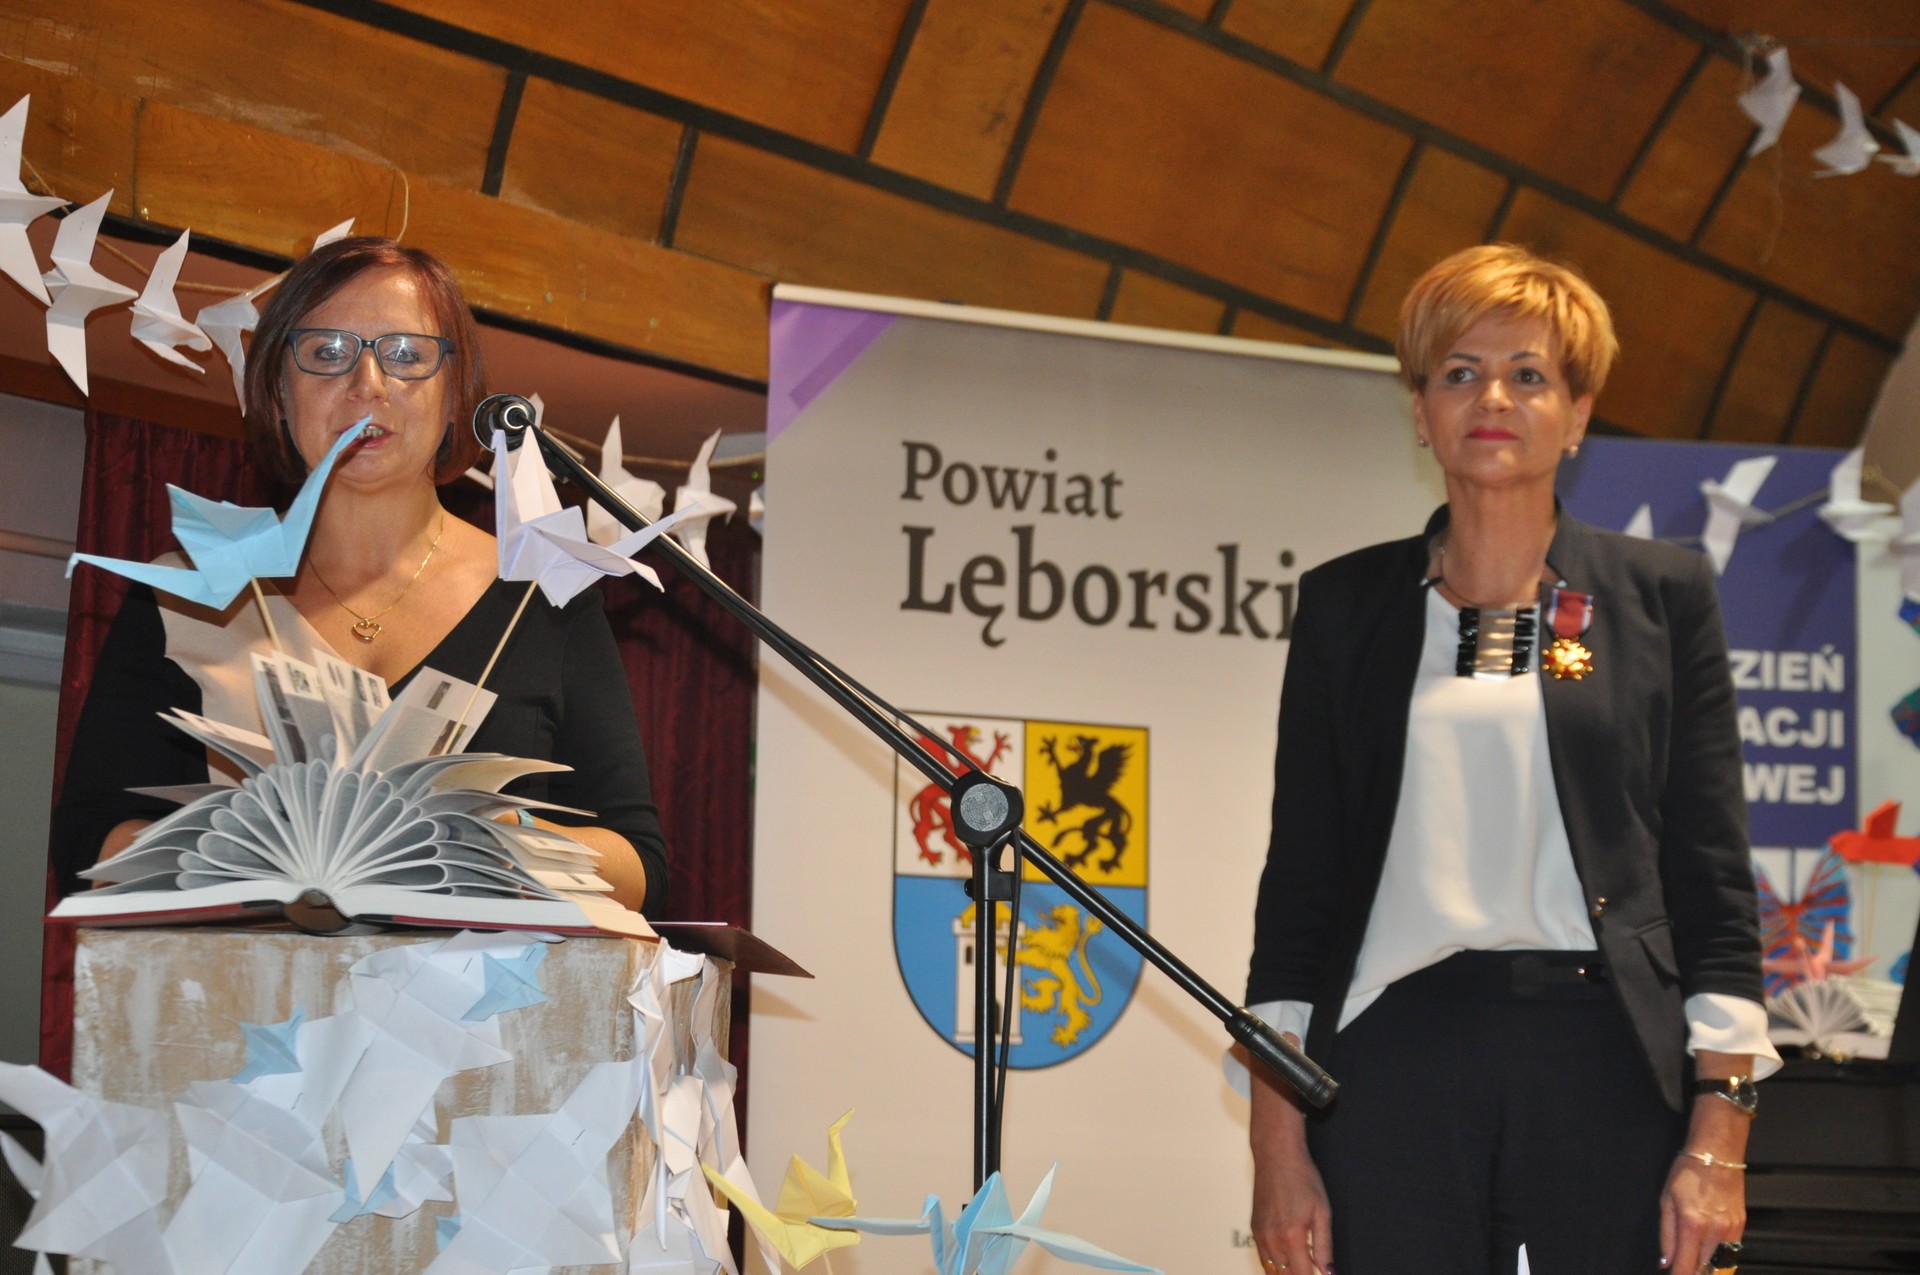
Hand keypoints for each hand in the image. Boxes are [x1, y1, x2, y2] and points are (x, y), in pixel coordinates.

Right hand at [1251, 1139, 1331, 1274]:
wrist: (1276, 1155)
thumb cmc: (1302, 1178)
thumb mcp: (1322, 1212)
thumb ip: (1325, 1247)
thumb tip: (1329, 1272)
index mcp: (1292, 1237)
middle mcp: (1272, 1239)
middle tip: (1311, 1268)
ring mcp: (1260, 1234)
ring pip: (1272, 1271)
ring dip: (1287, 1273)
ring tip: (1302, 1265)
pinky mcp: (1254, 1228)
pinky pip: (1263, 1258)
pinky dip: (1276, 1264)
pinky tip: (1289, 1257)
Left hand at [1660, 1155, 1743, 1272]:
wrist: (1717, 1155)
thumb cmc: (1687, 1173)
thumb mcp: (1666, 1201)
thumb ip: (1666, 1236)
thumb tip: (1665, 1262)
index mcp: (1692, 1225)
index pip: (1686, 1266)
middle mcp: (1715, 1232)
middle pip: (1706, 1271)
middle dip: (1693, 1273)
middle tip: (1683, 1269)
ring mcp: (1731, 1231)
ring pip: (1723, 1267)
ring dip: (1709, 1271)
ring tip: (1696, 1266)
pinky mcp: (1741, 1227)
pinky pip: (1732, 1255)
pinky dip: (1721, 1261)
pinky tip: (1710, 1257)